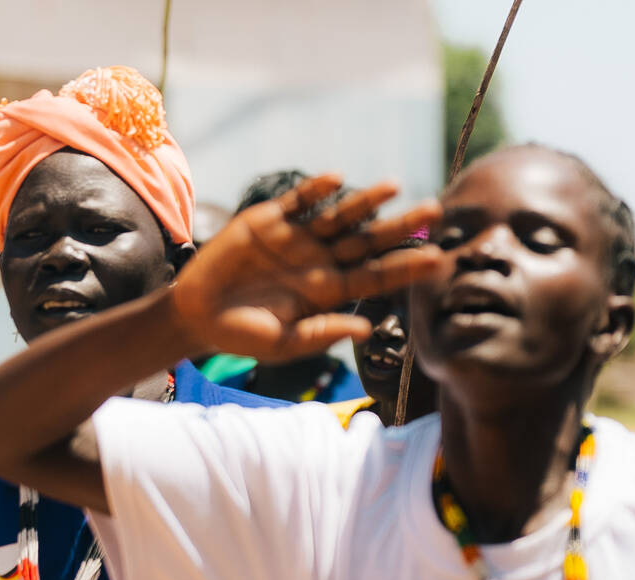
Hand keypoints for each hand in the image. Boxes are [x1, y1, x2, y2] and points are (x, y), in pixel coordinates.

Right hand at [171, 175, 441, 362]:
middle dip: (400, 226)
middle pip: (368, 240)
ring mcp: (294, 238)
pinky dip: (315, 189)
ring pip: (339, 216)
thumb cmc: (242, 335)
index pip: (377, 276)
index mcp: (328, 291)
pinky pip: (297, 200)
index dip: (407, 267)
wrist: (195, 314)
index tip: (439, 258)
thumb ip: (322, 334)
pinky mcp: (267, 221)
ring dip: (366, 201)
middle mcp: (318, 261)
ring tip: (394, 186)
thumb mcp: (282, 344)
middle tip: (435, 210)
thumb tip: (366, 330)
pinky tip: (336, 179)